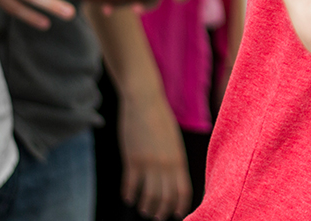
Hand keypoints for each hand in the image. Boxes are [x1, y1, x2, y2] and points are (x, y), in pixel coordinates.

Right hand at [118, 87, 192, 219]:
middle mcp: (166, 164)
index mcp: (178, 160)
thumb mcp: (173, 141)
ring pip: (148, 195)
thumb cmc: (159, 119)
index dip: (180, 206)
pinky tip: (127, 197)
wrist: (145, 101)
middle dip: (161, 211)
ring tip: (143, 209)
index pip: (183, 191)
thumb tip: (174, 177)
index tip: (176, 215)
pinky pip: (130, 185)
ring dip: (145, 206)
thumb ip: (174, 160)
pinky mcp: (132, 159)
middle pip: (165, 198)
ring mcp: (149, 163)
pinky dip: (128, 194)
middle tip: (156, 215)